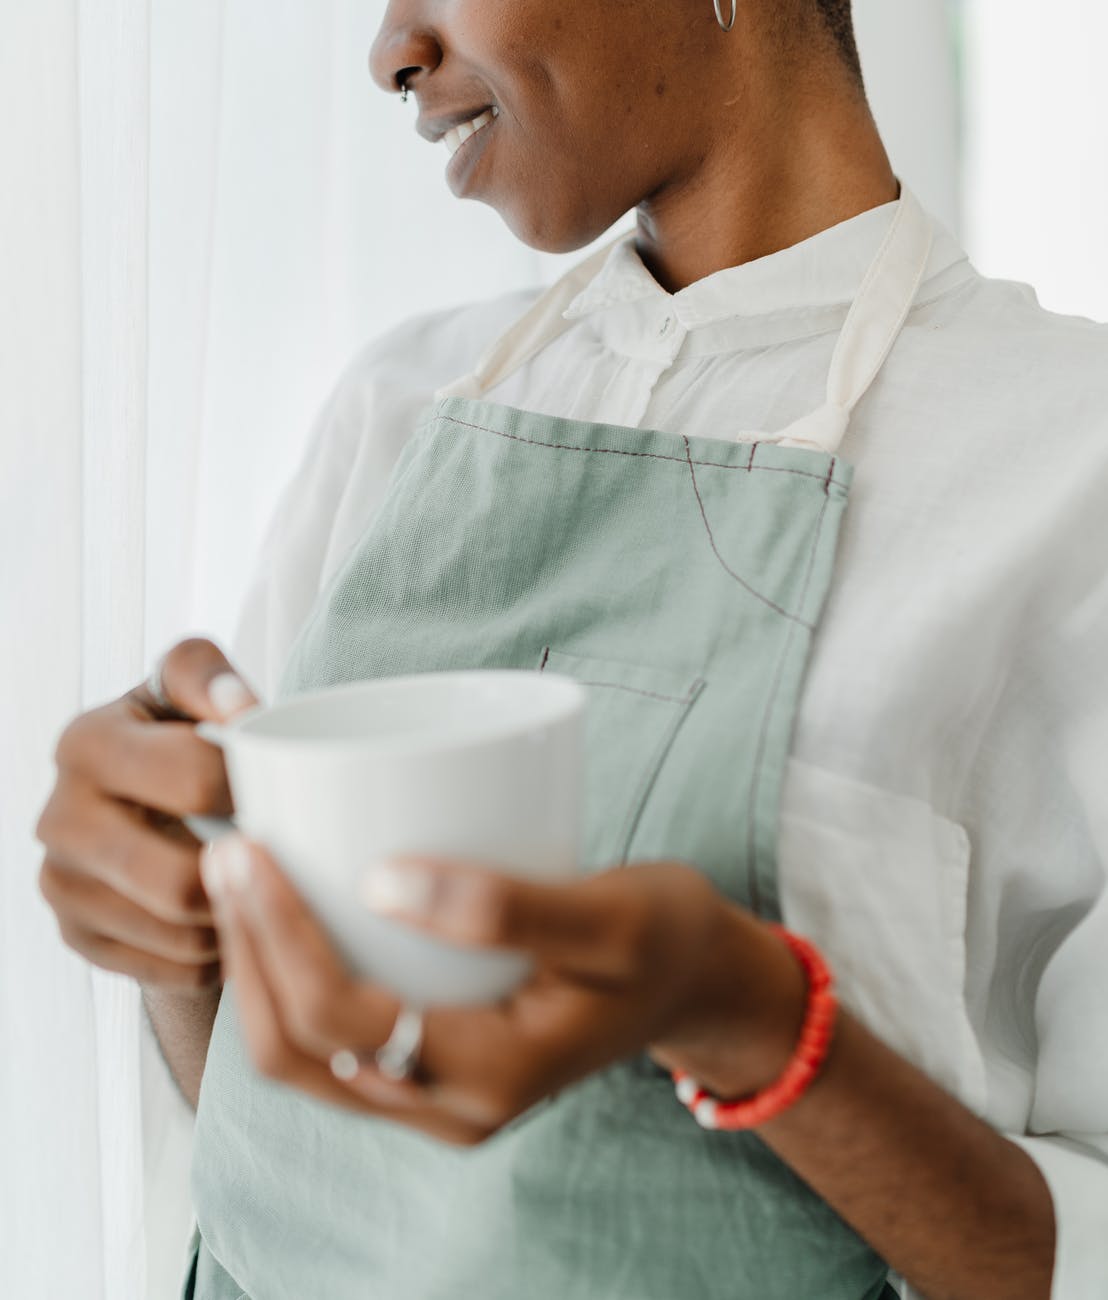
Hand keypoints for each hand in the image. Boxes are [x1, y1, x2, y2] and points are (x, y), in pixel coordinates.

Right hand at [35, 638, 258, 989]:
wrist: (138, 798)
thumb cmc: (180, 733)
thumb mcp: (188, 688)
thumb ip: (209, 676)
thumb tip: (238, 707)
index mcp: (86, 743)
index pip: (198, 781)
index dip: (259, 790)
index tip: (287, 789)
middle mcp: (58, 818)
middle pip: (180, 883)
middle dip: (245, 876)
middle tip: (286, 857)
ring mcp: (61, 885)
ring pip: (182, 934)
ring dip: (239, 918)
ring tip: (266, 882)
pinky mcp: (78, 937)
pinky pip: (176, 969)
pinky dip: (221, 951)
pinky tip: (236, 912)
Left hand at [203, 839, 806, 1144]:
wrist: (697, 983)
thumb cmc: (666, 937)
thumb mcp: (611, 914)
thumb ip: (505, 907)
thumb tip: (378, 880)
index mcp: (493, 1076)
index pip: (345, 1019)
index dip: (280, 938)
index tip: (251, 849)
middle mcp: (453, 1106)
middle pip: (302, 1052)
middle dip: (247, 953)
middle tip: (228, 852)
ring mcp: (440, 1097)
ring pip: (306, 1057)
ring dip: (258, 972)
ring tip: (240, 880)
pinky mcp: (437, 1068)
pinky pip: (335, 1043)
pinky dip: (291, 983)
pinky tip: (287, 916)